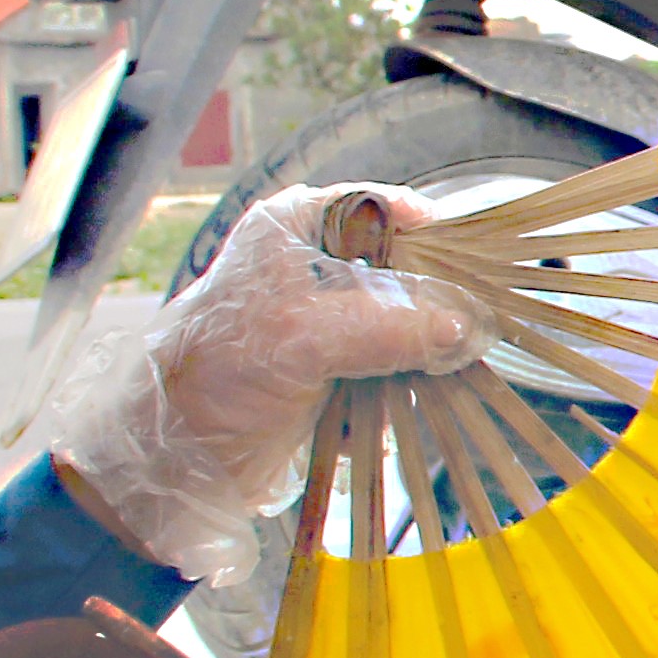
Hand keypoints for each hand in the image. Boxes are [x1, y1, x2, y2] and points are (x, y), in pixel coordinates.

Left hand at [52, 184, 487, 581]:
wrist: (176, 451)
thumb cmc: (217, 369)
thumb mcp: (303, 339)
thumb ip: (386, 329)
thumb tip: (464, 328)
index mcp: (293, 227)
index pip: (380, 207)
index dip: (430, 229)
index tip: (477, 257)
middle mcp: (311, 261)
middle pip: (399, 265)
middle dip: (438, 297)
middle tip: (481, 320)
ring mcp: (323, 314)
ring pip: (399, 316)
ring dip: (427, 344)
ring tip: (461, 364)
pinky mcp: (331, 362)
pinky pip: (388, 358)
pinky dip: (408, 376)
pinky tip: (426, 393)